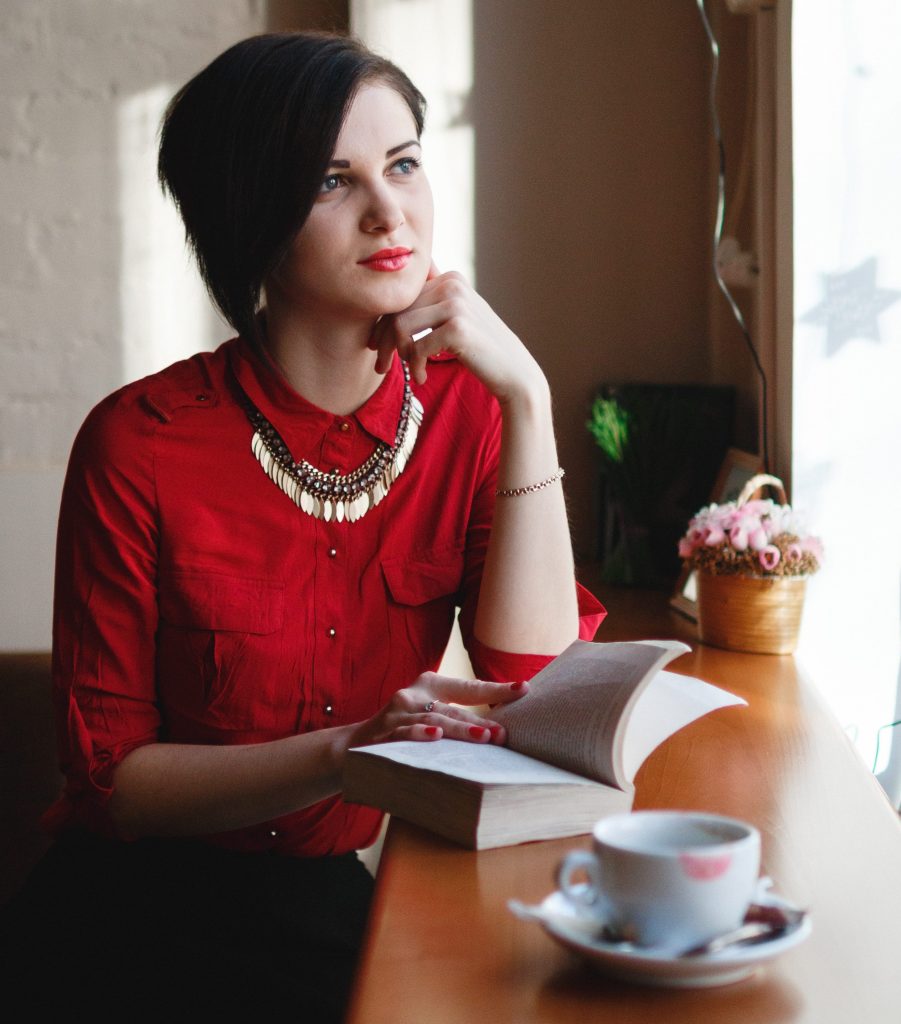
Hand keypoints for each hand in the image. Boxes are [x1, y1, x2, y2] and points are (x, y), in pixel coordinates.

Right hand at [346, 672, 527, 747]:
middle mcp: (413, 694)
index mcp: (430, 685)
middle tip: (505, 732)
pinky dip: (420, 735)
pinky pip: (404, 733)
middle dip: (481, 720)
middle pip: (454, 707)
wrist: (353, 750)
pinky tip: (436, 738)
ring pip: (434, 720)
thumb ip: (457, 718)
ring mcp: (396, 713)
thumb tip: (501, 731)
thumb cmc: (403, 734)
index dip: (495, 690)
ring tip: (485, 737)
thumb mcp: (429, 718)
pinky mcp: (382, 733)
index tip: (524, 689)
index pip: (468, 688)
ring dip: (460, 729)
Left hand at [369, 264, 546, 405]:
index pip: (402, 296)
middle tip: (382, 367)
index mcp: (450, 277)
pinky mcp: (457, 328)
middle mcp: (453, 284)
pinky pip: (415, 347)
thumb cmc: (481, 350)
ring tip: (411, 371)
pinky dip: (414, 366)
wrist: (515, 373)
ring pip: (399, 325)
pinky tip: (422, 378)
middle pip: (397, 309)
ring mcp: (456, 304)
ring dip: (399, 354)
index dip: (382, 323)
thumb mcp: (456, 318)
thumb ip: (433, 302)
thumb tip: (393, 292)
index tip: (377, 346)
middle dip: (384, 341)